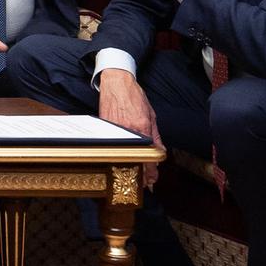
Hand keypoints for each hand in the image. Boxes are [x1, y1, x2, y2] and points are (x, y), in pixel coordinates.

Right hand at [97, 67, 163, 182]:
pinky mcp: (105, 129)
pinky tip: (123, 160)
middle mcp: (128, 131)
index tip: (153, 179)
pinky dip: (119, 155)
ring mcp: (115, 131)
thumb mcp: (151, 115)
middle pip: (135, 159)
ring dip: (130, 166)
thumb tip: (160, 151)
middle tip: (146, 182)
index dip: (151, 171)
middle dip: (141, 174)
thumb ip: (155, 136)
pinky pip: (114, 146)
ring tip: (136, 174)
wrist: (117, 83)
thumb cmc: (133, 96)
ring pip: (123, 155)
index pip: (148, 155)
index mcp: (142, 127)